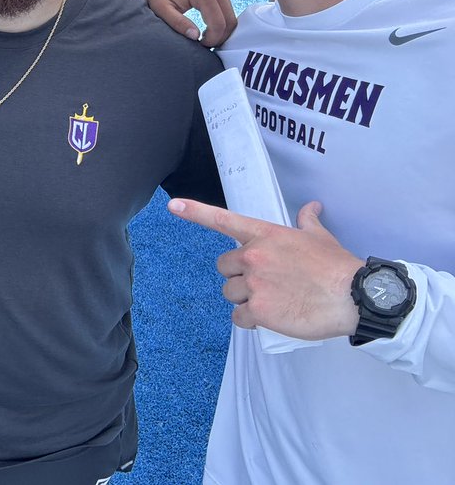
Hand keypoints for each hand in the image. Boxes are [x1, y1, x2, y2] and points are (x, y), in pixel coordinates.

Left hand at [139, 0, 236, 46]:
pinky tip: (208, 29)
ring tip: (204, 38)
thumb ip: (178, 23)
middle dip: (219, 37)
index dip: (212, 40)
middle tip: (204, 44)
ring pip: (231, 17)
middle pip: (229, 21)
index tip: (200, 45)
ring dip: (221, 31)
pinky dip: (222, 23)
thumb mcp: (162, 10)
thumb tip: (195, 36)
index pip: (218, 24)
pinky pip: (227, 10)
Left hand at [167, 199, 362, 339]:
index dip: (194, 211)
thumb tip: (311, 207)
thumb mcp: (320, 237)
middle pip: (224, 267)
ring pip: (230, 293)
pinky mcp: (258, 310)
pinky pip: (239, 317)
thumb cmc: (338, 266)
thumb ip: (308, 221)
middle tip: (265, 283)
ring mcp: (253, 283)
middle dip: (239, 276)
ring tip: (274, 301)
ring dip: (245, 299)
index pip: (222, 220)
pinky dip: (250, 321)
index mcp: (264, 234)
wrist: (354, 296)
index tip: (172, 205)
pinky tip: (271, 318)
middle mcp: (253, 256)